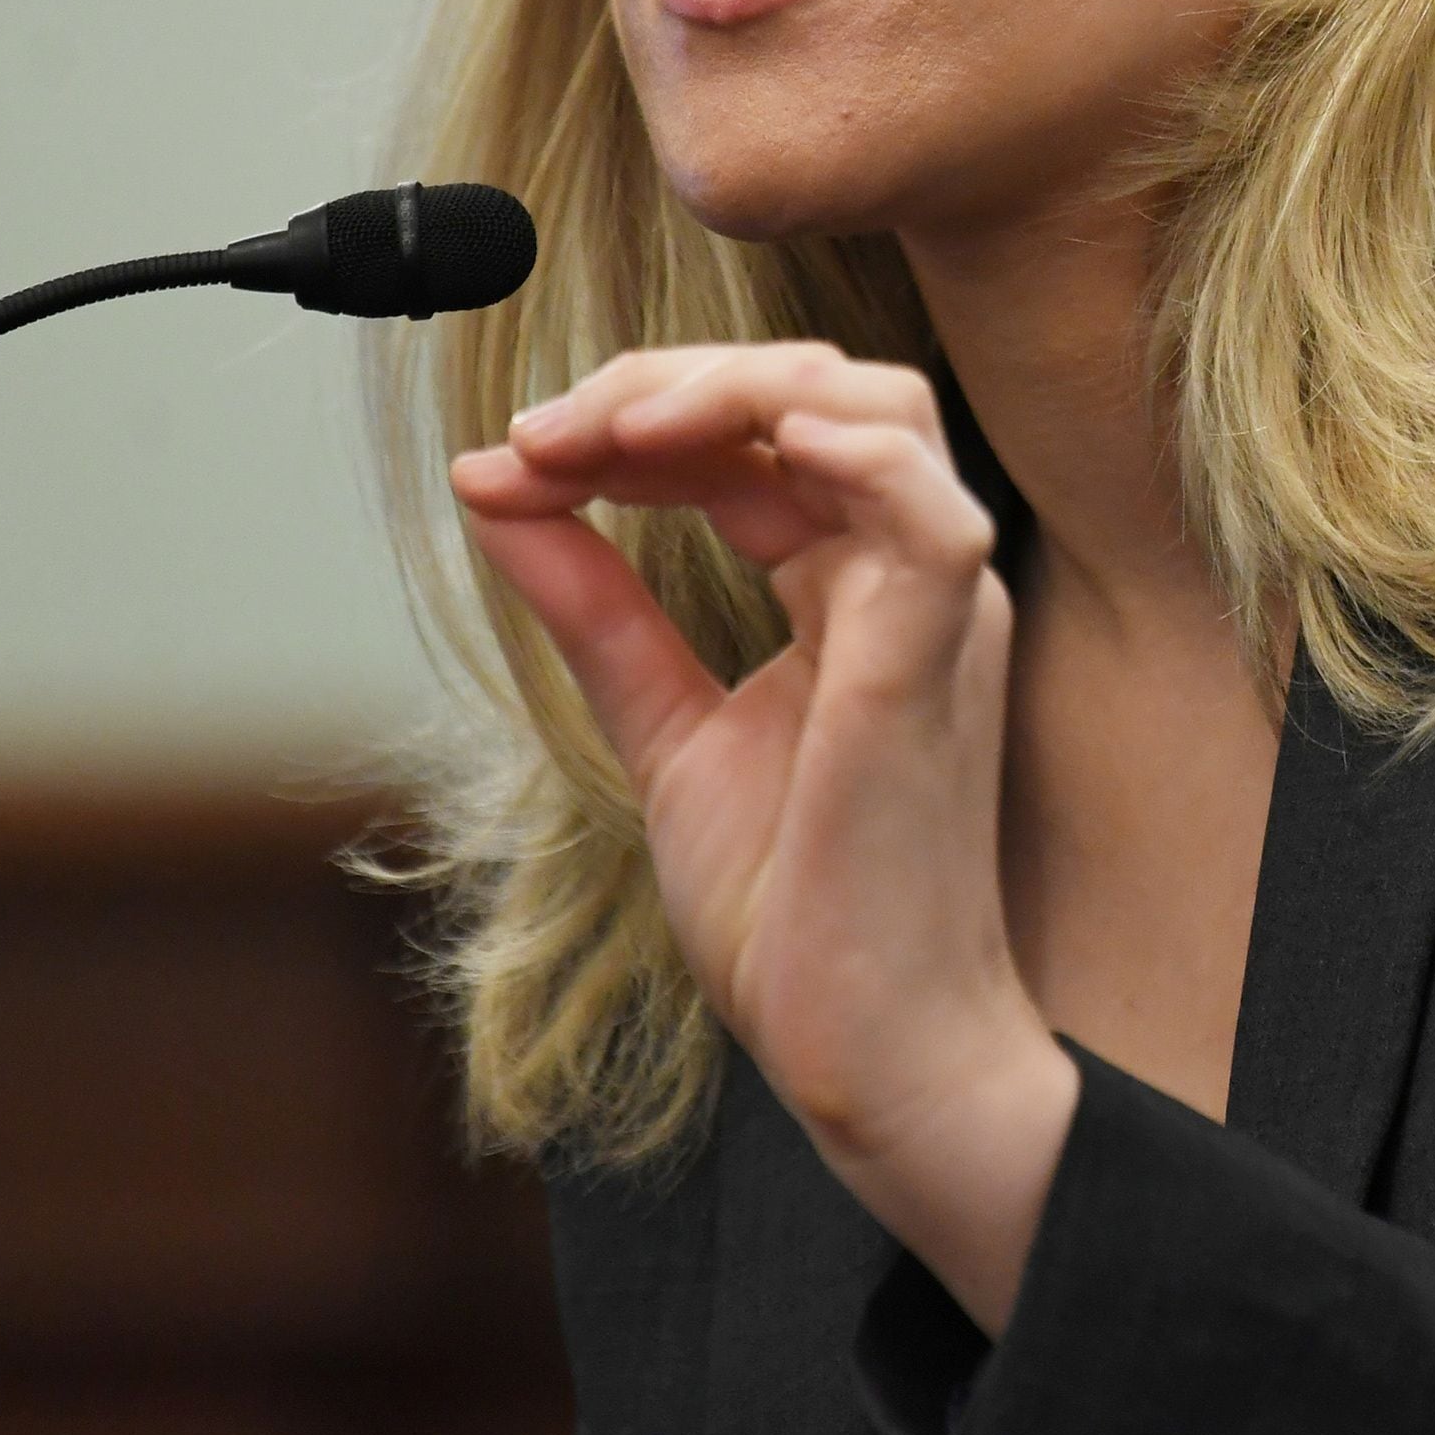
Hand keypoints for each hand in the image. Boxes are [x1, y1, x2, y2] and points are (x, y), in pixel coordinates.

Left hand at [449, 345, 1077, 1330]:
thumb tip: (499, 490)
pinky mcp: (933, 663)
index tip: (511, 462)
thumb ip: (596, 609)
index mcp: (858, 588)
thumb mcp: (664, 730)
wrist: (866, 1050)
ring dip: (736, 392)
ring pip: (877, 412)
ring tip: (613, 429)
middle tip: (545, 434)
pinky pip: (930, 514)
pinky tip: (734, 444)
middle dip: (670, 384)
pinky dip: (849, 452)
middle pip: (818, 392)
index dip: (630, 425)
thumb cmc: (798, 910)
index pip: (758, 440)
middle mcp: (909, 578)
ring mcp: (935, 612)